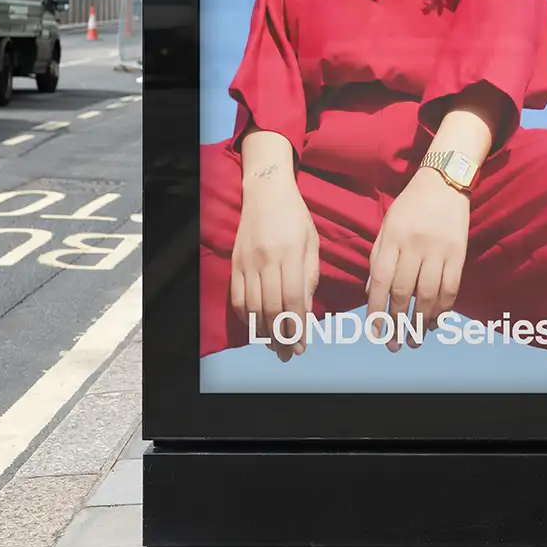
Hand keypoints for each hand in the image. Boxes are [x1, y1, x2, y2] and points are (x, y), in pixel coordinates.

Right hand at [231, 174, 319, 361]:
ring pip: (252, 306)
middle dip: (280, 336)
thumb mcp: (312, 243)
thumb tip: (305, 311)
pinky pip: (236, 297)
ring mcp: (247, 262)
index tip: (301, 346)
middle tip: (287, 354)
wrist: (266, 192)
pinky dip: (245, 316)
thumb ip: (309, 277)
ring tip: (273, 346)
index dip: (296, 327)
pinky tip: (255, 327)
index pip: (292, 299)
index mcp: (291, 253)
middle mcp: (266, 259)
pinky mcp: (235, 262)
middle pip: (271, 307)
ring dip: (263, 331)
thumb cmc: (296, 217)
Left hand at [366, 167, 469, 349]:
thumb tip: (369, 293)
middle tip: (394, 344)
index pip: (380, 280)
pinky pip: (451, 287)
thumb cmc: (410, 206)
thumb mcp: (387, 226)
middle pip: (404, 291)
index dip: (376, 309)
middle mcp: (414, 245)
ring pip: (428, 294)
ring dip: (421, 321)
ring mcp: (438, 250)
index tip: (374, 331)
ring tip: (414, 340)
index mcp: (392, 238)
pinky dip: (444, 308)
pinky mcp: (459, 253)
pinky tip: (436, 321)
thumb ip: (378, 258)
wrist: (443, 182)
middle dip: (397, 322)